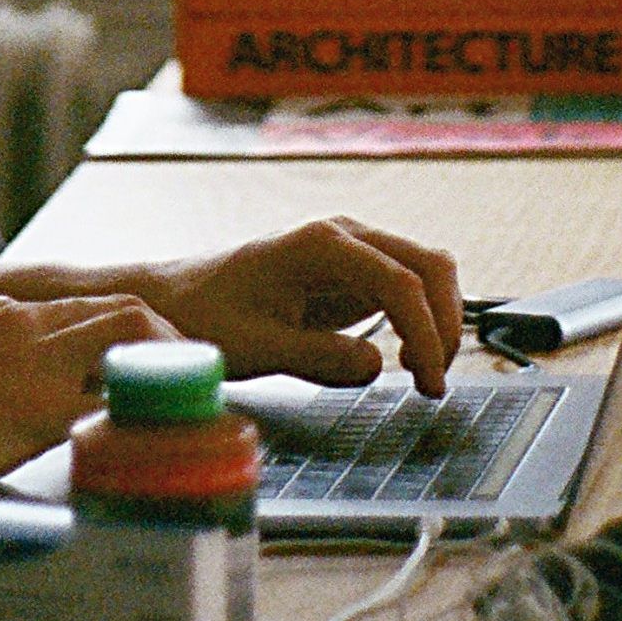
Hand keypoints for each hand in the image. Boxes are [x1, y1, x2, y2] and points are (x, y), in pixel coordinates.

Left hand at [143, 219, 462, 395]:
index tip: (427, 381)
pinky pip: (407, 287)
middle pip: (429, 265)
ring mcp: (352, 251)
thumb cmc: (206, 317)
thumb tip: (376, 365)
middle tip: (433, 383)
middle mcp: (344, 237)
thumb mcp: (254, 347)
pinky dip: (422, 320)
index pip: (400, 281)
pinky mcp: (353, 273)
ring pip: (426, 271)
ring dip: (439, 320)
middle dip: (445, 323)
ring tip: (424, 377)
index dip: (425, 333)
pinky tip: (406, 360)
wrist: (176, 298)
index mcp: (319, 245)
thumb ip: (317, 357)